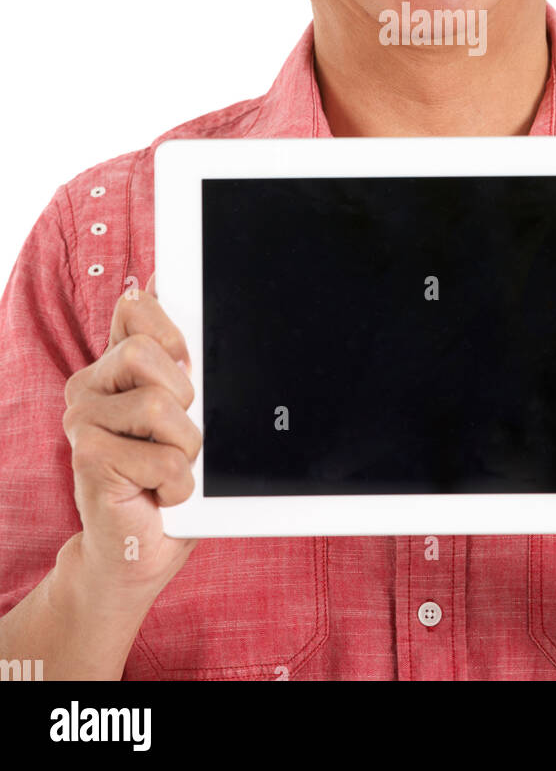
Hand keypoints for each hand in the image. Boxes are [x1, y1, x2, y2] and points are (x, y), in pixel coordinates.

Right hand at [62, 272, 200, 597]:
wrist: (139, 553)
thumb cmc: (169, 479)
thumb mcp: (186, 411)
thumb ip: (178, 358)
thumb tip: (157, 289)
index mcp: (113, 364)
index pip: (136, 306)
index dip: (172, 331)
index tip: (184, 364)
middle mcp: (89, 385)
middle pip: (146, 352)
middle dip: (184, 398)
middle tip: (179, 435)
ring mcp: (81, 420)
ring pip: (157, 404)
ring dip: (186, 446)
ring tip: (172, 468)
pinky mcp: (87, 458)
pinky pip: (162, 457)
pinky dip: (179, 483)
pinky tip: (161, 495)